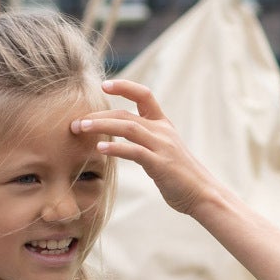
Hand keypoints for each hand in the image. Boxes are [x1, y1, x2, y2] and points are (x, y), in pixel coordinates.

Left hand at [78, 79, 225, 215]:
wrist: (203, 194)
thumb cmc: (181, 176)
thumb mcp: (165, 151)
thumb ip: (147, 141)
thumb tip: (123, 140)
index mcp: (164, 124)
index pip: (144, 95)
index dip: (125, 87)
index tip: (104, 85)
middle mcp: (162, 131)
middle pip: (126, 114)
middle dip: (98, 116)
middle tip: (76, 122)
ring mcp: (162, 146)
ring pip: (128, 127)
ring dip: (101, 126)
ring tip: (80, 128)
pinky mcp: (160, 164)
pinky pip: (134, 152)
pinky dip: (116, 148)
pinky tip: (100, 148)